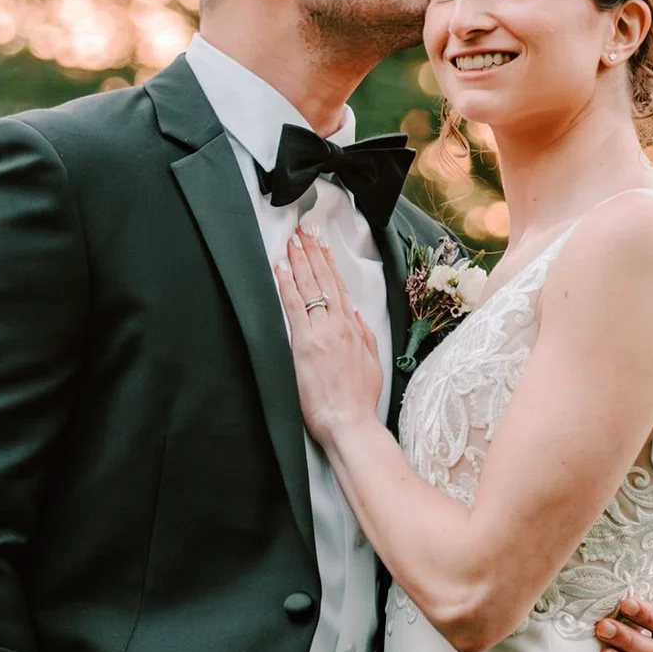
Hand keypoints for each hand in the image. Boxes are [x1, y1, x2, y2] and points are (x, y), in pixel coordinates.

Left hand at [276, 229, 381, 439]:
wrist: (349, 421)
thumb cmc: (358, 399)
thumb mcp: (371, 363)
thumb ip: (363, 336)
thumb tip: (356, 316)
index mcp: (354, 329)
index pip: (340, 288)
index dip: (329, 264)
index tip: (322, 245)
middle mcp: (339, 325)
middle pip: (324, 280)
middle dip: (312, 253)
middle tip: (303, 230)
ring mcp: (322, 332)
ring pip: (310, 287)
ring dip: (299, 260)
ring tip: (292, 240)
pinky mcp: (304, 343)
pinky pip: (294, 306)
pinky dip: (287, 284)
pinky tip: (281, 268)